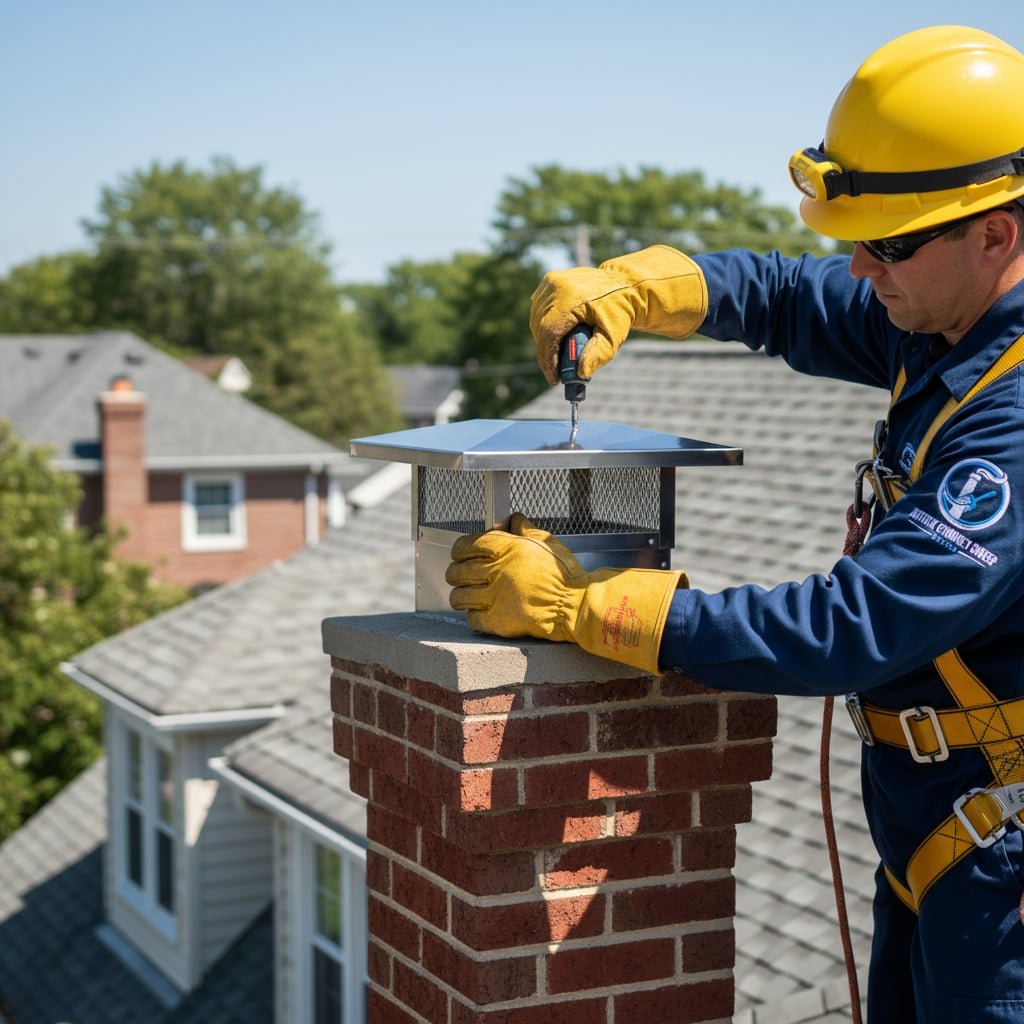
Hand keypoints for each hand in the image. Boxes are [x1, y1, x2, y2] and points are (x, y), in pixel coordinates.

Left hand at [447, 513, 686, 673]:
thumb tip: (513, 519)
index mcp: (504, 548)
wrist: (574, 604)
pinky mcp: (497, 621)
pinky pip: (472, 619)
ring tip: (462, 596)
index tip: (460, 554)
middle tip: (457, 575)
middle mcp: (494, 571)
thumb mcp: (547, 541)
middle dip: (454, 573)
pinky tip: (477, 613)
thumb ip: (525, 529)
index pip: (467, 546)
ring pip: (460, 596)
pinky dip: (472, 616)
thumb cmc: (564, 574)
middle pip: (458, 571)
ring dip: (459, 595)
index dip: (459, 550)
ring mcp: (493, 597)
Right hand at [529, 246, 707, 385]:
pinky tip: (558, 334)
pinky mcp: (549, 280)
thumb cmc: (619, 312)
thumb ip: (598, 355)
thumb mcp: (613, 336)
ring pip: (537, 320)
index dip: (548, 359)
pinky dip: (544, 325)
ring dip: (545, 339)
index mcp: (571, 299)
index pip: (548, 333)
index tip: (554, 379)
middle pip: (540, 328)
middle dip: (547, 353)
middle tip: (560, 369)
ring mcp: (551, 281)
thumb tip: (580, 374)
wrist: (624, 284)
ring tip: (560, 352)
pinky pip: (539, 309)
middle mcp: (556, 286)